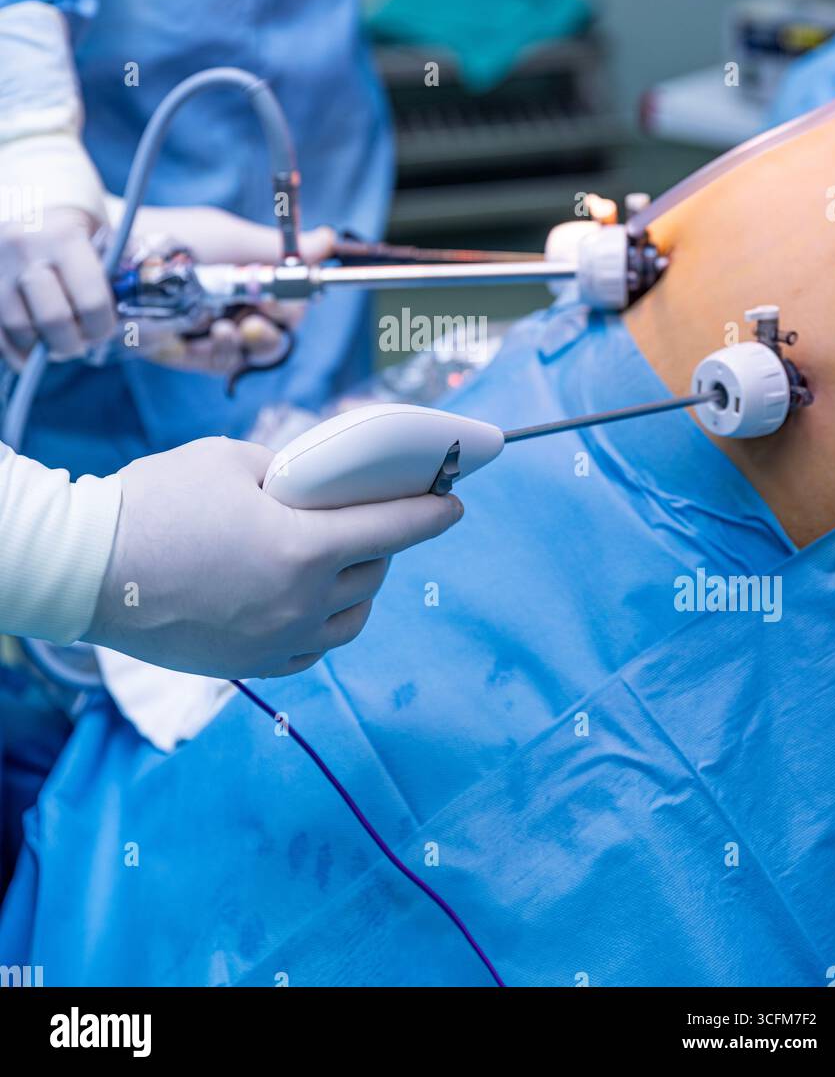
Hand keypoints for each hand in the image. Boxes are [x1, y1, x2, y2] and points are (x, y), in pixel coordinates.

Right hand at [0, 206, 115, 368]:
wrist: (20, 193)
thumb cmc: (68, 220)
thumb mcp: (95, 232)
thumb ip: (109, 272)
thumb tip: (129, 322)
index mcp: (63, 235)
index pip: (91, 301)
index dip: (102, 326)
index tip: (103, 330)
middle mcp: (25, 249)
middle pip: (55, 320)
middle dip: (73, 343)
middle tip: (80, 343)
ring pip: (20, 330)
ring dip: (42, 348)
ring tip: (55, 342)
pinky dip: (14, 350)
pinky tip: (28, 352)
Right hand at [87, 436, 462, 677]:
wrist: (88, 569)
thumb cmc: (156, 502)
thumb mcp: (231, 460)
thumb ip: (288, 474)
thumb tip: (316, 487)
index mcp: (303, 548)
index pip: (393, 529)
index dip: (431, 514)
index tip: (455, 505)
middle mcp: (301, 602)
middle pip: (374, 571)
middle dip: (385, 541)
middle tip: (376, 517)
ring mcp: (276, 640)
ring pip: (351, 617)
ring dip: (360, 586)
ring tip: (344, 559)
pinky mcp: (250, 664)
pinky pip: (313, 647)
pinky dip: (324, 621)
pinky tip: (310, 599)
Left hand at [128, 207, 334, 376]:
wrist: (121, 255)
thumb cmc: (176, 237)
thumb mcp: (232, 239)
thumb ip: (280, 247)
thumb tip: (330, 240)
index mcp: (252, 279)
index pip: (292, 303)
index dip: (294, 304)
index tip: (286, 295)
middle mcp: (238, 307)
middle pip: (279, 333)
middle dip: (274, 328)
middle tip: (259, 316)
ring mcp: (213, 332)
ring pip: (254, 353)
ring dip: (250, 342)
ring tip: (232, 327)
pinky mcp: (188, 353)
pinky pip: (221, 364)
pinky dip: (224, 352)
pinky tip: (215, 335)